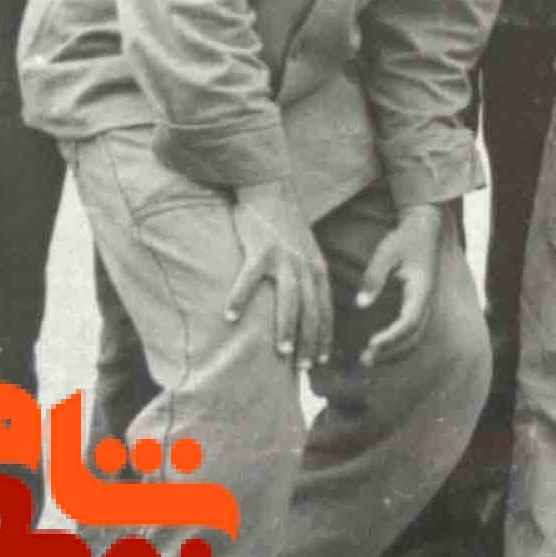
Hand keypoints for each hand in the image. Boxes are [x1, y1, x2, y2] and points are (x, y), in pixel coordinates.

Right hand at [224, 181, 332, 366]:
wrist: (270, 189)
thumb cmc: (283, 227)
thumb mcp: (304, 252)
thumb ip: (306, 278)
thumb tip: (304, 309)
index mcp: (317, 268)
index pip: (324, 309)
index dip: (323, 335)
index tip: (320, 360)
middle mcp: (305, 265)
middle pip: (311, 309)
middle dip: (309, 340)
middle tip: (302, 366)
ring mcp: (284, 257)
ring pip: (289, 298)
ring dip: (287, 326)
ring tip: (282, 350)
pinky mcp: (260, 248)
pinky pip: (249, 278)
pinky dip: (241, 297)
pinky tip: (231, 315)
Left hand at [355, 202, 445, 364]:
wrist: (424, 227)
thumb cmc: (404, 238)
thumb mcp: (386, 252)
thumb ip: (374, 277)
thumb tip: (360, 304)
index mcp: (421, 290)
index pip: (409, 323)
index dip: (390, 337)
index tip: (370, 345)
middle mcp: (426, 301)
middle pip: (413, 337)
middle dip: (391, 352)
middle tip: (365, 360)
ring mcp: (424, 304)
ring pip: (414, 337)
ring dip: (394, 351)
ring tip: (369, 359)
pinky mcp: (418, 304)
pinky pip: (411, 330)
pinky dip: (396, 342)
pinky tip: (377, 345)